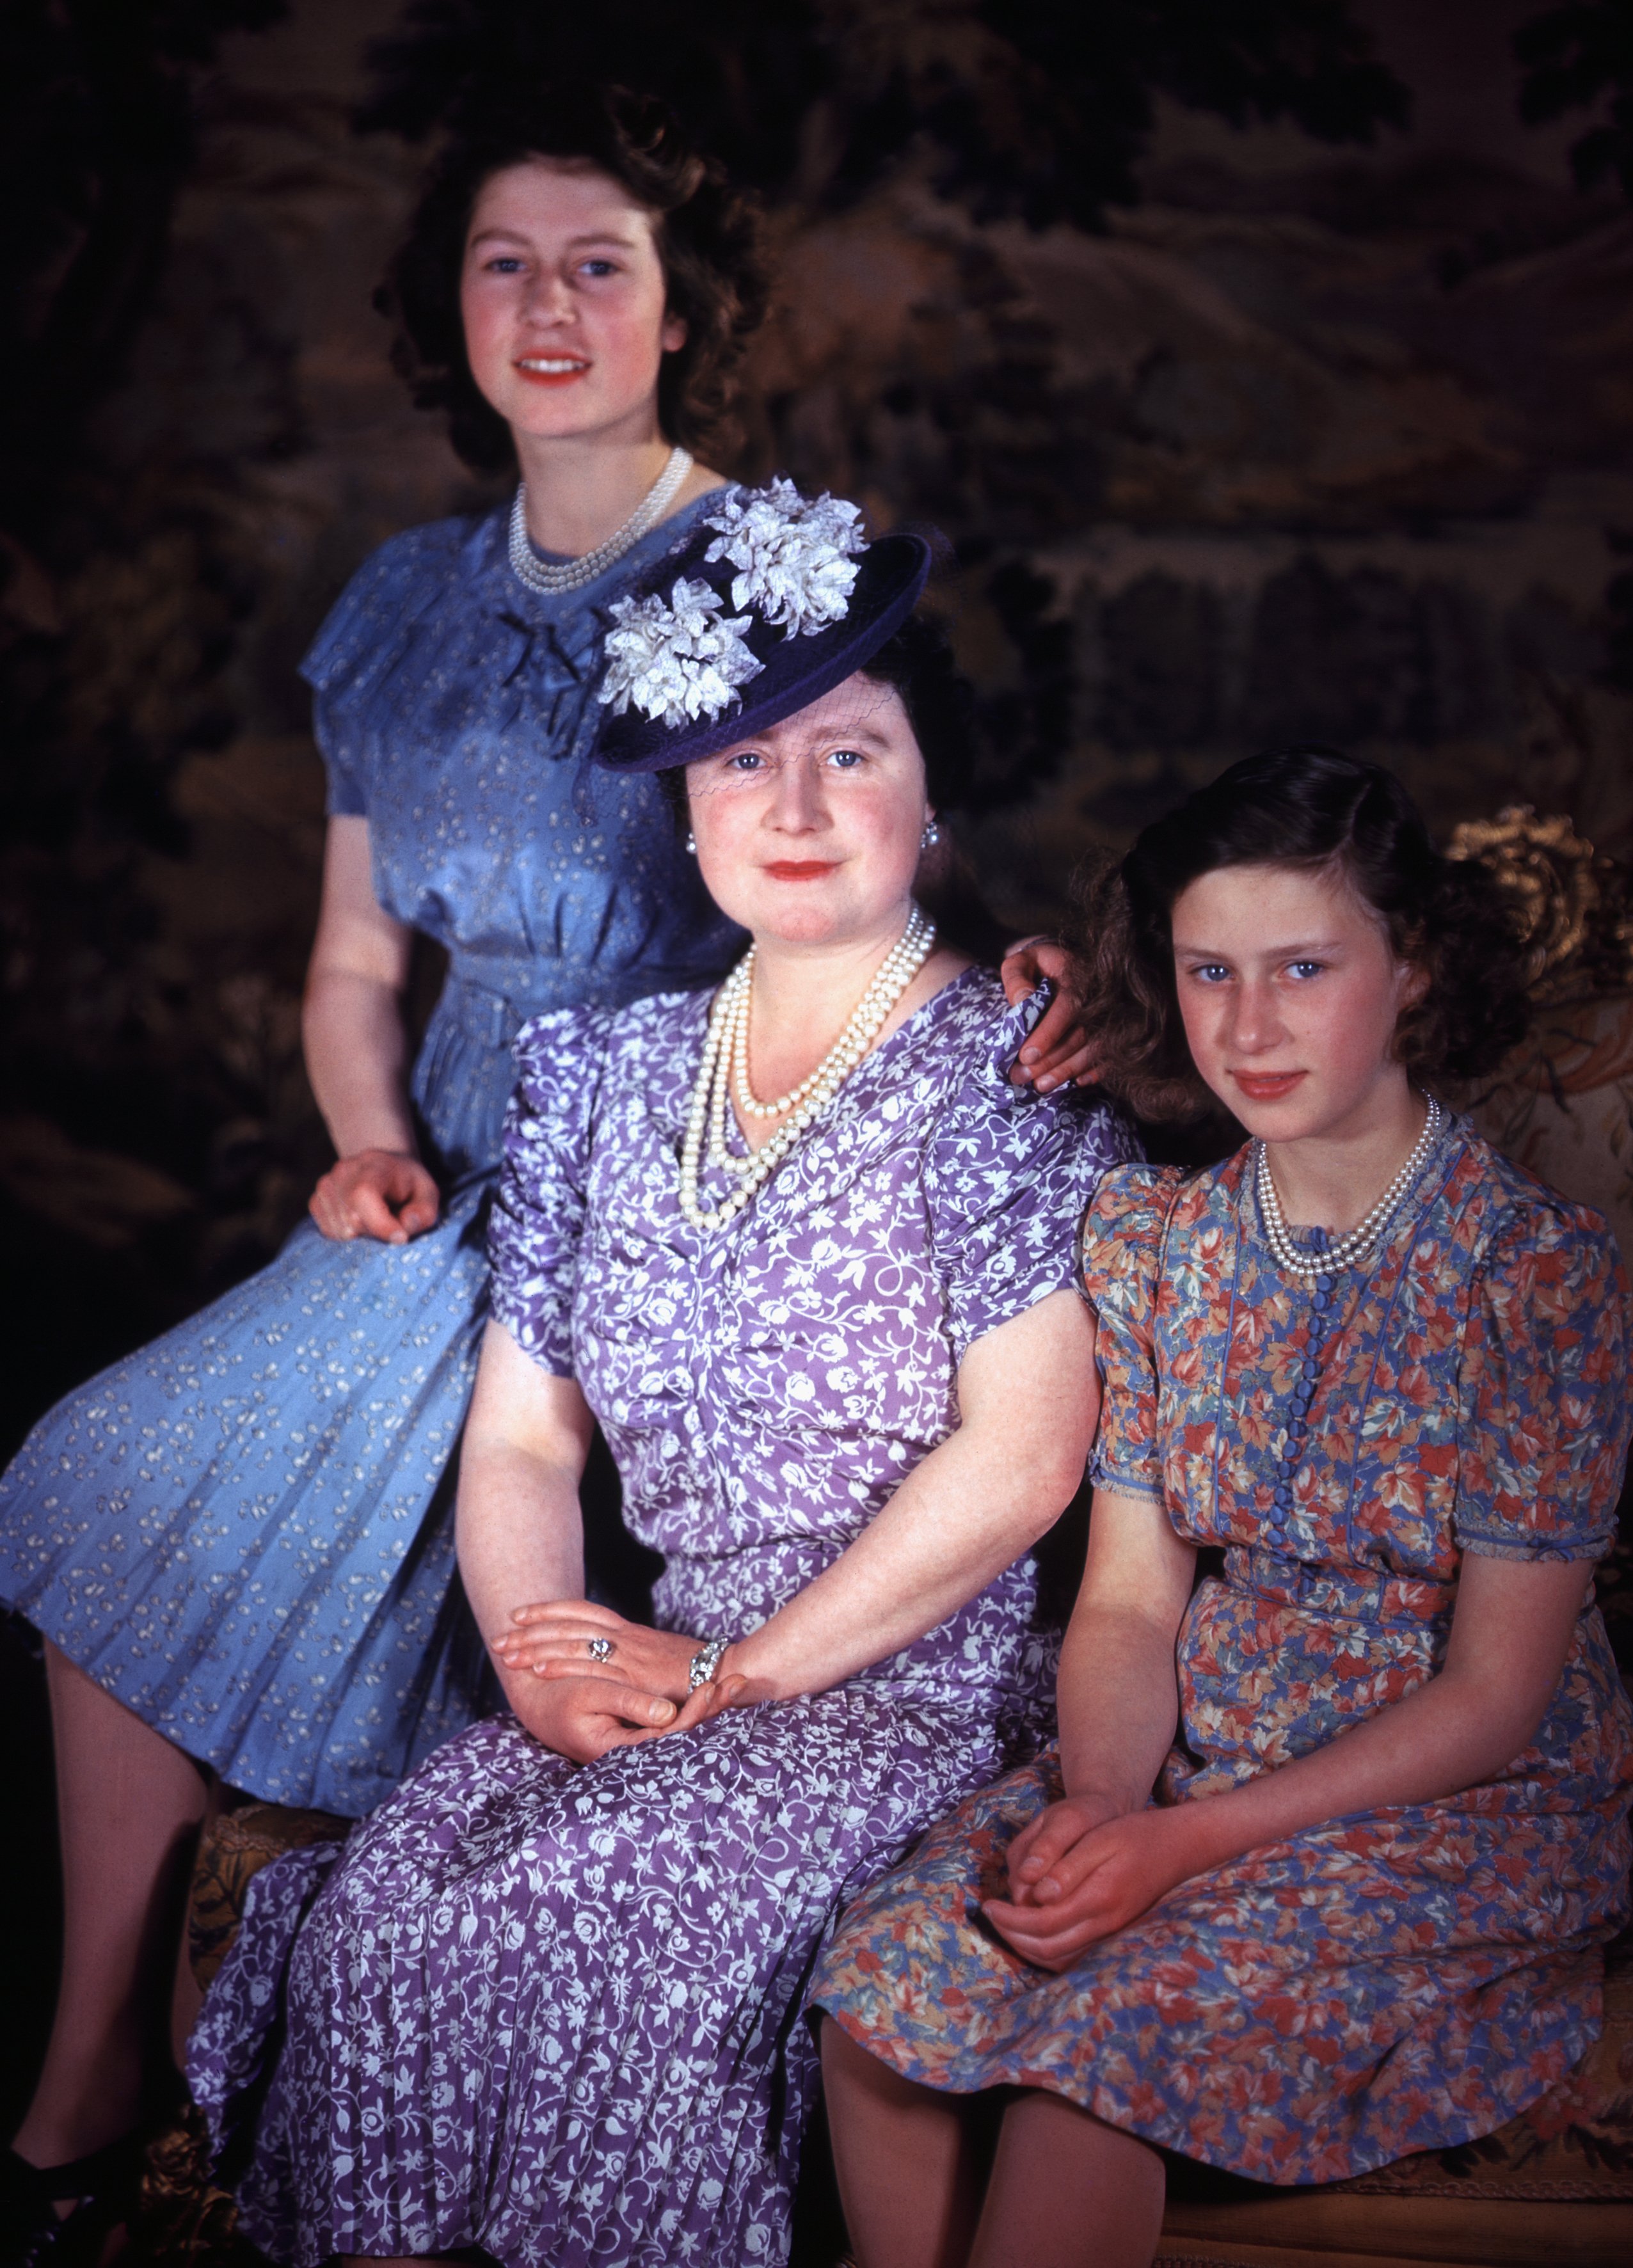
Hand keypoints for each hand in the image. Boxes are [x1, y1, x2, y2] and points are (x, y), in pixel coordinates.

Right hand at [309, 1148, 439, 1242]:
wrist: (385, 1168)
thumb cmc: (409, 1185)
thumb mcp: (428, 1194)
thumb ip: (423, 1213)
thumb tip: (405, 1228)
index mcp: (373, 1165)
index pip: (363, 1195)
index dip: (381, 1224)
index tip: (401, 1237)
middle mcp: (343, 1171)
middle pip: (353, 1220)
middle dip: (376, 1232)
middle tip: (392, 1224)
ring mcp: (326, 1185)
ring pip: (340, 1230)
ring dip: (362, 1235)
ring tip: (376, 1219)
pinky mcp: (316, 1200)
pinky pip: (329, 1232)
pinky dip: (347, 1235)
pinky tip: (361, 1221)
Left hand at [491, 1600, 701, 1705]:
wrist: (732, 1673)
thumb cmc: (701, 1671)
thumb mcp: (663, 1657)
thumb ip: (639, 1656)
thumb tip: (622, 1658)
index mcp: (633, 1632)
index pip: (584, 1613)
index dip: (550, 1611)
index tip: (520, 1614)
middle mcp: (627, 1638)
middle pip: (570, 1626)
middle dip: (531, 1630)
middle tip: (498, 1637)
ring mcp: (630, 1656)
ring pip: (575, 1642)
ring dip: (536, 1645)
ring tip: (507, 1652)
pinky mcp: (636, 1678)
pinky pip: (593, 1668)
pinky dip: (564, 1664)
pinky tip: (539, 1667)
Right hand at [511, 1669, 746, 1765]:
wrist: (538, 1705)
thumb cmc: (559, 1699)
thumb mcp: (591, 1696)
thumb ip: (630, 1705)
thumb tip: (669, 1715)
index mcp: (622, 1749)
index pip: (671, 1733)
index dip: (696, 1710)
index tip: (716, 1684)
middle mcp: (633, 1753)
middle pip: (683, 1732)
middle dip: (713, 1706)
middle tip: (740, 1680)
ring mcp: (636, 1741)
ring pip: (679, 1726)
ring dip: (708, 1705)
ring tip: (733, 1680)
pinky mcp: (637, 1730)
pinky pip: (671, 1721)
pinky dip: (691, 1703)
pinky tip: (709, 1687)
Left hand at [984, 1801, 1198, 1970]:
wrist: (1176, 1847)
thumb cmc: (1134, 1834)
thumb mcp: (1099, 1839)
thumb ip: (1069, 1868)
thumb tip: (1039, 1895)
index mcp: (1097, 1898)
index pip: (1042, 1923)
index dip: (1010, 1919)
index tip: (989, 1905)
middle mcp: (1103, 1923)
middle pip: (1046, 1948)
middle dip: (1013, 1936)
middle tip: (992, 1915)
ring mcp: (1110, 1932)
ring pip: (1060, 1958)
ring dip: (1028, 1947)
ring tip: (1008, 1924)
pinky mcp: (1112, 1932)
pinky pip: (1074, 1955)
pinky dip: (1048, 1950)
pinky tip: (1035, 1931)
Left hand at [999, 938, 1099, 1089]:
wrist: (1062, 966)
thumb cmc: (1036, 966)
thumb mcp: (1020, 962)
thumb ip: (1016, 977)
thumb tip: (1021, 1001)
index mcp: (1076, 977)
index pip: (1067, 1007)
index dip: (1048, 1034)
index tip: (1026, 1056)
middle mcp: (1097, 998)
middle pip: (1080, 1034)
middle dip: (1052, 1060)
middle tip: (1024, 1077)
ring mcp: (1108, 1015)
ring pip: (1094, 1049)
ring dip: (1067, 1070)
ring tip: (1041, 1086)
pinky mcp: (1111, 1031)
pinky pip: (1110, 1054)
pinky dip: (1095, 1071)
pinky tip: (1076, 1083)